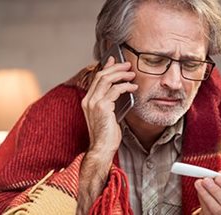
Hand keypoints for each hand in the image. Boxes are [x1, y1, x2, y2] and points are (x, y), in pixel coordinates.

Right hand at [76, 56, 137, 214]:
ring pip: (107, 79)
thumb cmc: (106, 134)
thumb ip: (111, 101)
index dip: (106, 67)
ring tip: (132, 74)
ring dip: (122, 74)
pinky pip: (115, 90)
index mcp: (87, 100)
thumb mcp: (108, 114)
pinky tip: (133, 87)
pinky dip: (125, 86)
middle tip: (127, 65)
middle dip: (116, 67)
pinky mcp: (102, 107)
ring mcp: (93, 103)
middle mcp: (88, 99)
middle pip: (102, 75)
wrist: (102, 149)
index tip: (114, 60)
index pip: (96, 78)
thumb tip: (120, 89)